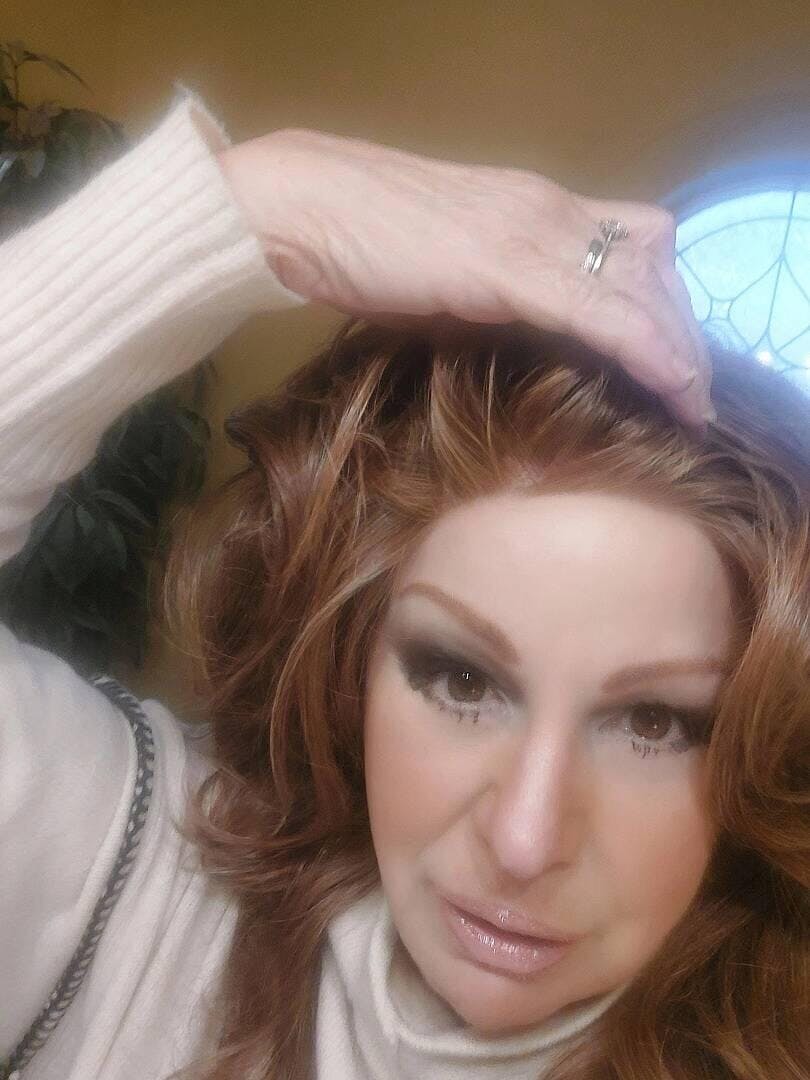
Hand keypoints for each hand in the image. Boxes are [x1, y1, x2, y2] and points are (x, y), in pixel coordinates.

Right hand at [218, 128, 712, 427]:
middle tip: (690, 392)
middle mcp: (549, 208)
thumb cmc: (357, 245)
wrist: (301, 210)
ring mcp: (534, 231)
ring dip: (677, 348)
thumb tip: (519, 346)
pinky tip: (672, 386)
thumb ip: (493, 303)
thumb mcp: (444, 278)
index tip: (671, 358)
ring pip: (642, 288)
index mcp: (534, 207)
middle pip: (654, 265)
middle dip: (680, 330)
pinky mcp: (511, 266)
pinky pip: (604, 311)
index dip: (660, 302)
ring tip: (691, 405)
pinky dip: (646, 349)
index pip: (633, 244)